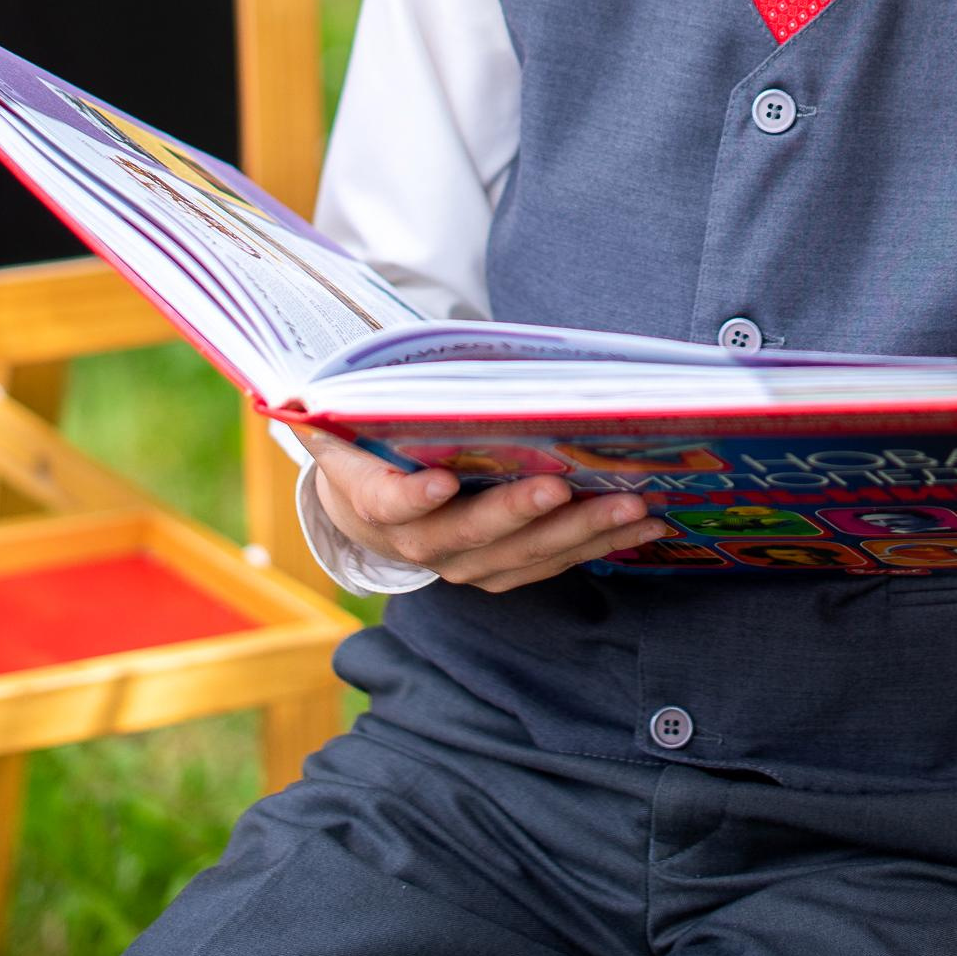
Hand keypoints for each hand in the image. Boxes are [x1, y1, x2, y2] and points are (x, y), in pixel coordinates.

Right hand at [292, 427, 667, 589]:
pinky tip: (639, 523)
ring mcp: (461, 564)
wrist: (367, 503)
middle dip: (519, 513)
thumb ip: (345, 402)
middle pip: (467, 536)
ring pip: (519, 558)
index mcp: (369, 498)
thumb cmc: (367, 440)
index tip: (441, 481)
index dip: (411, 499)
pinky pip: (547, 565)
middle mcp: (415, 544)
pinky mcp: (497, 571)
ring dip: (577, 533)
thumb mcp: (344, 416)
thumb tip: (317, 384)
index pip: (384, 504)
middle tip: (563, 483)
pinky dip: (595, 546)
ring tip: (631, 505)